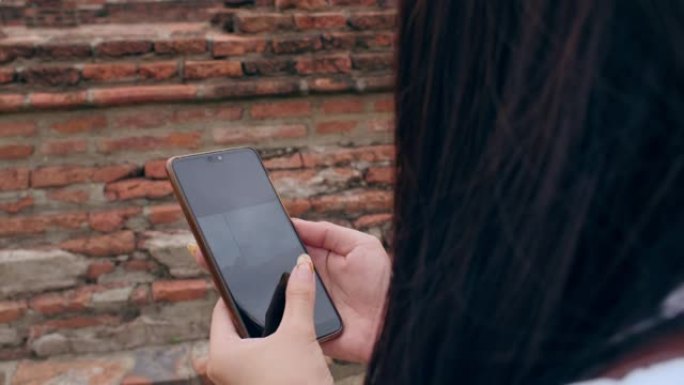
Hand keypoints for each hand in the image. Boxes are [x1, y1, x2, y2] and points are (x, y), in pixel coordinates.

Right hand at [188, 219, 390, 363]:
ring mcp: (302, 306)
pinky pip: (278, 323)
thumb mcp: (359, 244)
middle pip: (267, 272)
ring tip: (219, 273)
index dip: (260, 242)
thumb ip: (327, 232)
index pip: (282, 248)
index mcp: (317, 261)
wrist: (394, 321)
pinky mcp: (302, 329)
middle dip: (243, 264)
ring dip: (246, 289)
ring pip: (267, 298)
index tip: (234, 231)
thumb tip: (294, 222)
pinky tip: (240, 305)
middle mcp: (306, 283)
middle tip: (211, 250)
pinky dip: (261, 317)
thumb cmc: (383, 280)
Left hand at [205, 254, 332, 384]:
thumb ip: (299, 296)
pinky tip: (288, 344)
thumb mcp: (299, 333)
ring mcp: (237, 383)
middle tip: (269, 297)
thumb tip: (302, 265)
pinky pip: (255, 363)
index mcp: (221, 354)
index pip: (220, 311)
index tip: (250, 279)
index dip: (236, 292)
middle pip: (233, 329)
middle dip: (252, 313)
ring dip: (261, 333)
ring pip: (244, 347)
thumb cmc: (296, 383)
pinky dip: (267, 351)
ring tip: (282, 318)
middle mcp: (222, 371)